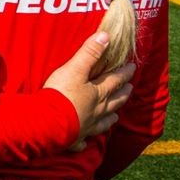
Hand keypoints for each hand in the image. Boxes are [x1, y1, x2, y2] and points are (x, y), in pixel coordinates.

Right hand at [42, 31, 135, 150]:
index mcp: (97, 93)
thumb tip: (106, 36)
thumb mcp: (74, 69)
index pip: (114, 80)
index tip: (133, 67)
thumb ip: (89, 53)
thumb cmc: (60, 94)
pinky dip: (86, 141)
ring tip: (116, 115)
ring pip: (103, 121)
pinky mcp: (74, 138)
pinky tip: (86, 143)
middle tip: (130, 89)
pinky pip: (82, 141)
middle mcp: (96, 110)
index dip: (124, 73)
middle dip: (122, 94)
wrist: (47, 122)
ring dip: (110, 117)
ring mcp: (86, 126)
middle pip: (113, 101)